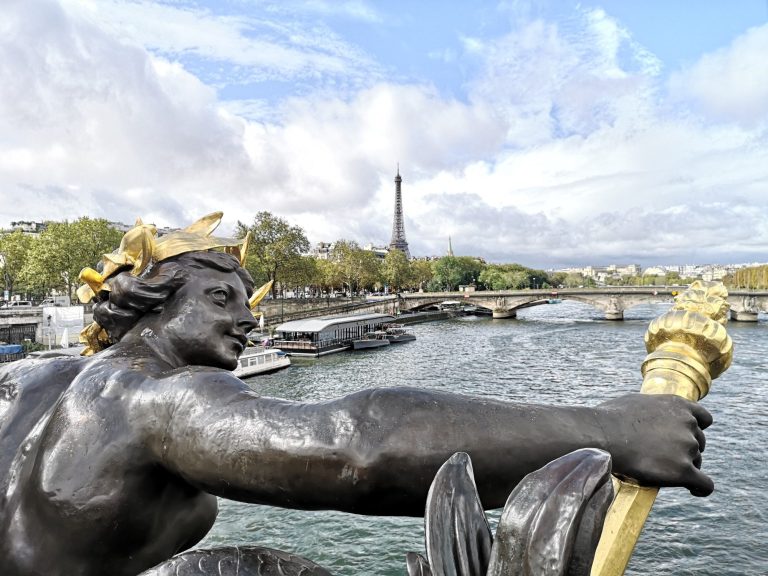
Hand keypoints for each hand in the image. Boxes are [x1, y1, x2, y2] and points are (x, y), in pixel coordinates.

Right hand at [595, 394, 712, 495]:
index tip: (684, 438)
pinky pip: (704, 484)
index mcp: (678, 405)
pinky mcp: (683, 470)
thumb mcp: (636, 402)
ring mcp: (688, 446)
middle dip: (685, 450)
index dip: (695, 430)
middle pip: (699, 442)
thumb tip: (650, 415)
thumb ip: (654, 409)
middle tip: (663, 457)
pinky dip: (700, 488)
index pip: (704, 418)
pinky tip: (693, 490)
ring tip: (660, 470)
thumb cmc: (610, 418)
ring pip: (697, 462)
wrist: (603, 435)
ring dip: (683, 466)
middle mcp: (688, 424)